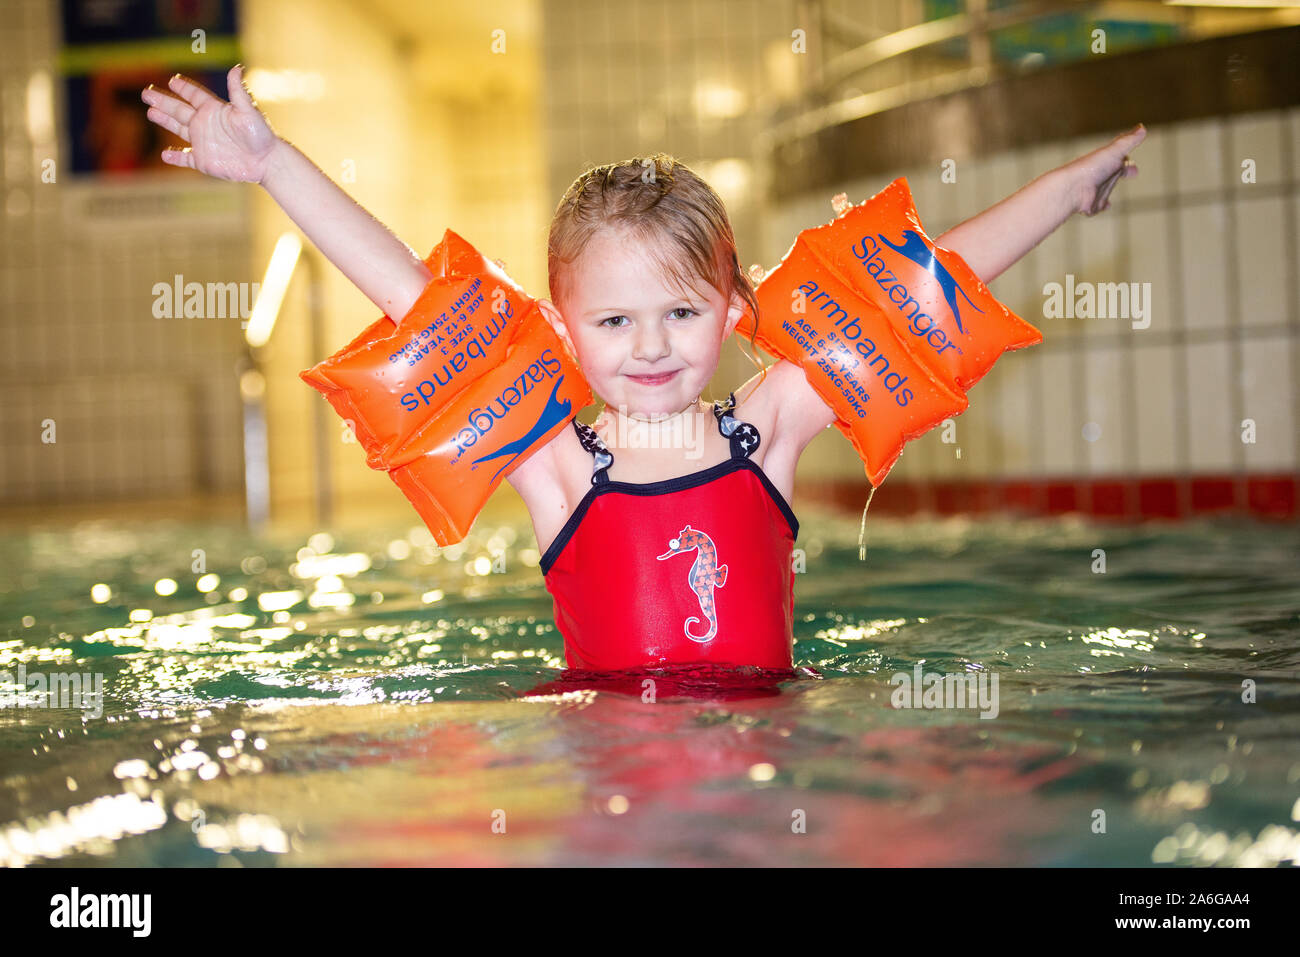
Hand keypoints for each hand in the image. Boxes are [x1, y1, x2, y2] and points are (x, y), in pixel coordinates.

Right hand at [140, 65, 279, 183]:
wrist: (266, 162)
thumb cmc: (260, 135)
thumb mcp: (248, 111)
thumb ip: (238, 91)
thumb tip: (236, 68)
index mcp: (215, 111)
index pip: (195, 96)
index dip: (184, 88)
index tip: (173, 80)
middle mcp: (206, 124)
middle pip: (180, 110)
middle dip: (163, 101)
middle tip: (147, 93)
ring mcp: (203, 143)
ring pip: (179, 130)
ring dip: (165, 121)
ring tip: (151, 112)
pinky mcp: (204, 161)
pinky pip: (186, 158)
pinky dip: (175, 157)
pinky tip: (165, 155)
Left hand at [1061, 123, 1145, 216]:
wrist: (1072, 188)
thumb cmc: (1092, 167)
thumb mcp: (1114, 151)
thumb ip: (1129, 141)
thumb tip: (1143, 128)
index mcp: (1107, 162)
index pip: (1121, 159)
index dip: (1128, 159)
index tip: (1132, 160)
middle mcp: (1100, 176)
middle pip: (1114, 174)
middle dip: (1123, 171)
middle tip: (1133, 172)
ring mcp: (1095, 191)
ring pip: (1105, 190)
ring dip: (1109, 189)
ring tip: (1113, 186)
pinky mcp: (1091, 205)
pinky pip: (1096, 207)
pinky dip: (1100, 206)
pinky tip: (1105, 207)